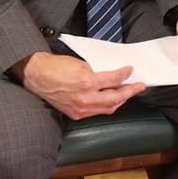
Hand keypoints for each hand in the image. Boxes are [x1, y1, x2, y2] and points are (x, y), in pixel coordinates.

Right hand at [10, 50, 145, 119]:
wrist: (38, 75)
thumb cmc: (57, 66)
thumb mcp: (81, 63)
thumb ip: (98, 71)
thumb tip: (112, 75)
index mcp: (86, 81)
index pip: (113, 79)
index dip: (125, 74)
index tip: (131, 70)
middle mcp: (84, 98)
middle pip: (115, 98)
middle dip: (130, 91)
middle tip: (139, 86)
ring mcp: (80, 108)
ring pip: (108, 108)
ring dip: (120, 100)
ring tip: (128, 93)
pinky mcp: (75, 114)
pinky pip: (97, 112)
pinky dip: (107, 106)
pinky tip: (112, 100)